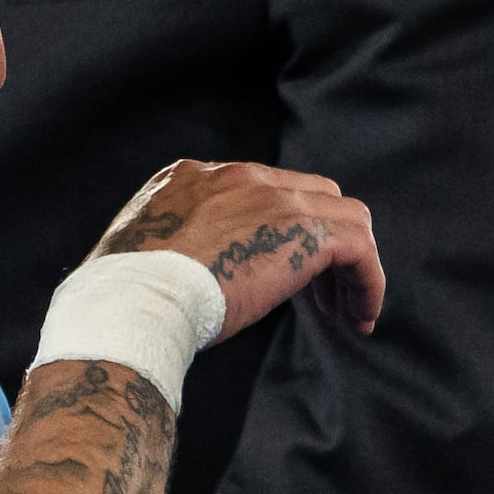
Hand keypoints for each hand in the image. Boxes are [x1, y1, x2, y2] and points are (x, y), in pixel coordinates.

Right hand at [90, 162, 383, 335]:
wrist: (132, 300)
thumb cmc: (125, 295)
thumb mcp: (143, 253)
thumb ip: (175, 246)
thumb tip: (194, 274)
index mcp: (194, 177)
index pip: (262, 192)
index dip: (281, 233)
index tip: (280, 274)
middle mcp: (238, 176)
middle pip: (311, 195)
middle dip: (323, 244)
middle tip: (320, 296)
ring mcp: (274, 198)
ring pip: (345, 216)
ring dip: (351, 266)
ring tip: (348, 312)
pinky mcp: (305, 232)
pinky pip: (360, 248)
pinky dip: (368, 282)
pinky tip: (360, 318)